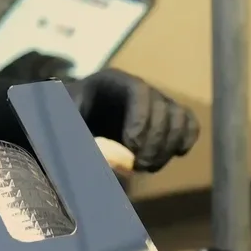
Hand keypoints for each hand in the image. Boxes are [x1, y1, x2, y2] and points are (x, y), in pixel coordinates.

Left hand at [69, 67, 200, 171]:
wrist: (68, 128)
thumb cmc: (61, 125)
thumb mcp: (65, 128)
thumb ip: (85, 144)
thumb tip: (121, 164)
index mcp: (111, 82)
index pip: (139, 90)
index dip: (141, 119)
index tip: (132, 149)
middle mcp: (138, 89)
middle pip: (161, 107)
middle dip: (154, 141)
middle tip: (139, 168)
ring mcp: (155, 103)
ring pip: (178, 117)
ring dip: (169, 146)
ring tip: (148, 167)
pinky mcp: (165, 120)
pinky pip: (189, 124)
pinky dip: (185, 140)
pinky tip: (173, 155)